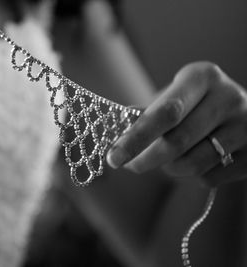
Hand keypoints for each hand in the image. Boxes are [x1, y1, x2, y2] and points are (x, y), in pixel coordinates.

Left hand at [107, 62, 246, 185]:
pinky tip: (194, 161)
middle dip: (145, 160)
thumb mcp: (174, 96)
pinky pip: (209, 177)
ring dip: (169, 169)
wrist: (241, 113)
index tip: (113, 157)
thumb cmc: (194, 104)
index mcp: (202, 77)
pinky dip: (192, 176)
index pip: (165, 112)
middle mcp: (229, 97)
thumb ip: (147, 114)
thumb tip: (117, 134)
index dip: (136, 137)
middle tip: (129, 165)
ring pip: (192, 164)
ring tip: (165, 159)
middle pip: (176, 142)